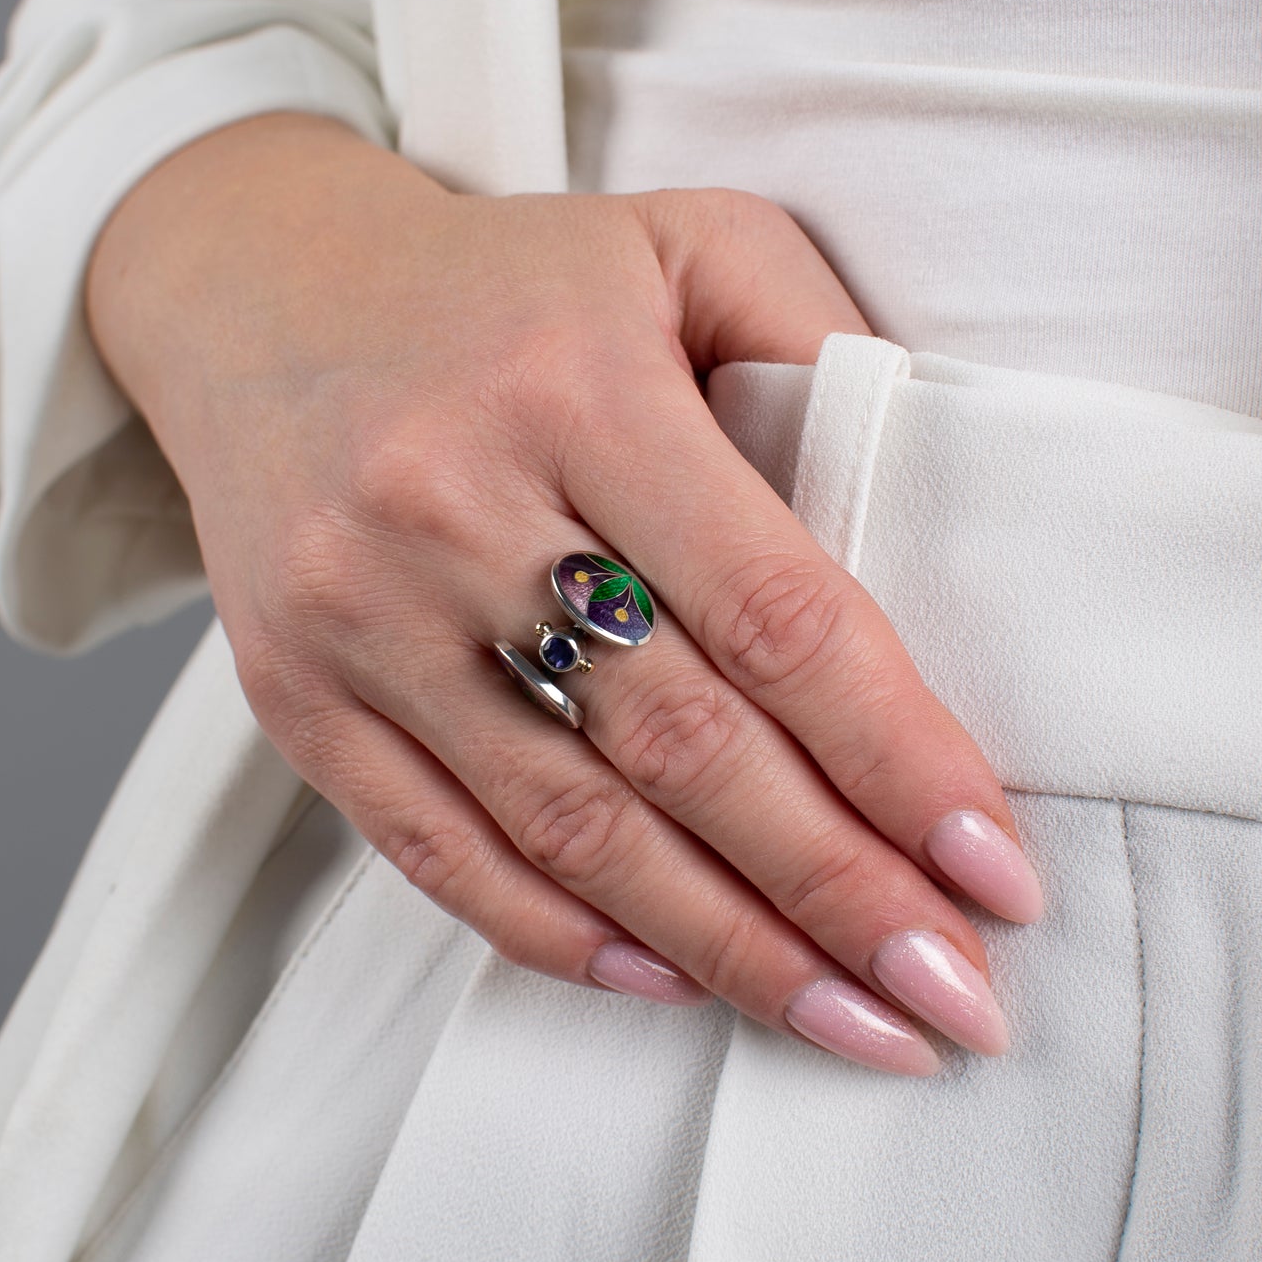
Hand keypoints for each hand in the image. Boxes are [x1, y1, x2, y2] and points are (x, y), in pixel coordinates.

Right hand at [87, 113, 1042, 1073]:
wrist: (263, 293)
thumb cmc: (512, 281)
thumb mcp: (684, 238)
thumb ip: (821, 340)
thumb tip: (940, 509)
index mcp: (578, 385)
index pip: (775, 611)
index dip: (898, 755)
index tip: (998, 868)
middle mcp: (455, 503)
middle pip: (684, 746)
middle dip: (839, 891)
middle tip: (960, 996)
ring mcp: (359, 613)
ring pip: (571, 827)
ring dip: (730, 948)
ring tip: (855, 1023)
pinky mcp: (294, 693)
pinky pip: (438, 852)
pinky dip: (564, 935)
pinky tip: (679, 980)